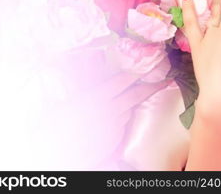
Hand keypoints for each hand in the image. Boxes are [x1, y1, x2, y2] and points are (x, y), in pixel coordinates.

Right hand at [48, 71, 170, 168]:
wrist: (58, 155)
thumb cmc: (55, 127)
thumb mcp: (64, 101)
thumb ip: (79, 85)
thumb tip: (85, 65)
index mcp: (97, 98)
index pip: (122, 81)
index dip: (136, 72)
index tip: (148, 65)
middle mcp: (109, 112)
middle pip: (135, 95)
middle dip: (151, 86)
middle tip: (164, 79)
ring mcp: (113, 128)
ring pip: (127, 110)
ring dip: (130, 103)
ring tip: (132, 96)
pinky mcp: (113, 142)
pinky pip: (120, 126)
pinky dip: (120, 119)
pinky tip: (112, 117)